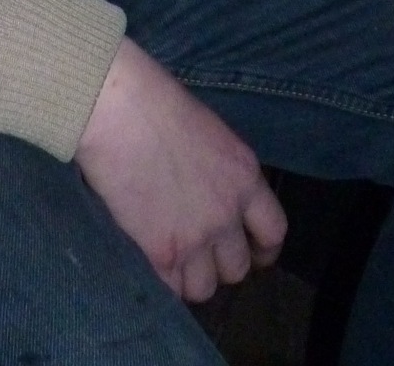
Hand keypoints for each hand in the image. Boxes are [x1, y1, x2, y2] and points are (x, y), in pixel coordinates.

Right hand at [74, 39, 286, 301]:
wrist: (119, 110)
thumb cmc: (156, 104)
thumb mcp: (210, 134)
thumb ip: (220, 172)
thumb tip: (208, 192)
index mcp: (245, 176)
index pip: (274, 231)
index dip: (263, 248)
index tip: (251, 252)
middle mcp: (228, 212)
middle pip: (238, 267)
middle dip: (220, 264)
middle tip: (201, 255)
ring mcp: (196, 236)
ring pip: (206, 288)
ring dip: (190, 278)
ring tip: (172, 261)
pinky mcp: (162, 252)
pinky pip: (172, 289)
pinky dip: (162, 280)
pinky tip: (149, 261)